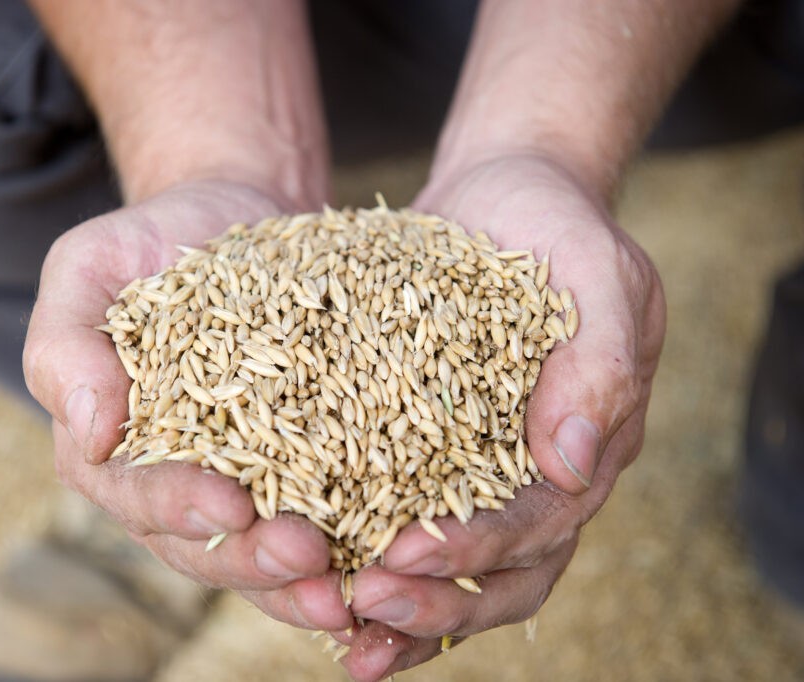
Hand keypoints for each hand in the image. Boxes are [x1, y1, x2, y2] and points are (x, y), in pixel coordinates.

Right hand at [23, 180, 352, 633]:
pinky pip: (316, 523)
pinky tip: (386, 564)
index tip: (231, 508)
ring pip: (259, 553)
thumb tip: (91, 435)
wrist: (230, 218)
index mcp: (109, 447)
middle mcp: (169, 482)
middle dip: (252, 558)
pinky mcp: (295, 470)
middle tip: (306, 555)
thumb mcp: (88, 267)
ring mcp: (235, 483)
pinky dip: (347, 552)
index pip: (136, 493)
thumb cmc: (148, 242)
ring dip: (300, 581)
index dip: (180, 507)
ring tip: (345, 589)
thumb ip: (65, 345)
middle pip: (203, 544)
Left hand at [332, 154, 665, 680]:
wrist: (505, 197)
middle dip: (433, 604)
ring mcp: (478, 470)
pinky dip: (361, 555)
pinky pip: (395, 515)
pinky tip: (309, 574)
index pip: (538, 526)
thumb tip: (575, 467)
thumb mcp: (600, 276)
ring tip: (335, 632)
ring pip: (448, 568)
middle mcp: (532, 478)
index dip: (476, 549)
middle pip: (497, 575)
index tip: (405, 556)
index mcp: (583, 449)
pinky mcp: (422, 448)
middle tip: (363, 611)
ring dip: (398, 610)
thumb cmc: (559, 229)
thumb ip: (600, 366)